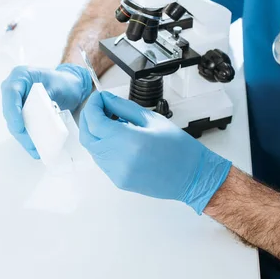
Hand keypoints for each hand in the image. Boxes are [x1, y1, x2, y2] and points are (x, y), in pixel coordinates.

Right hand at [1, 64, 91, 158]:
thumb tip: (42, 119)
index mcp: (21, 76)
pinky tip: (35, 148)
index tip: (19, 127)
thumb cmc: (64, 82)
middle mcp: (14, 88)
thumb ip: (47, 100)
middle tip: (31, 144)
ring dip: (23, 137)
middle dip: (19, 129)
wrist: (70, 85)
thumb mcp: (58, 87)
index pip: (11, 93)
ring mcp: (16, 102)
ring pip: (14, 122)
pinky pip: (21, 126)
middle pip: (10, 111)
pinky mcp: (21, 113)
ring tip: (35, 150)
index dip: (13, 111)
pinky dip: (28, 137)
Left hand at [79, 91, 230, 213]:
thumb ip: (123, 107)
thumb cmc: (179, 148)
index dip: (93, 106)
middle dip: (89, 118)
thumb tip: (105, 99)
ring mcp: (117, 173)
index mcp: (129, 140)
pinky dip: (103, 146)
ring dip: (95, 133)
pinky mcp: (118, 181)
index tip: (99, 98)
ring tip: (113, 123)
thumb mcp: (152, 119)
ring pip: (92, 149)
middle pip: (87, 135)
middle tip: (100, 107)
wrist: (192, 176)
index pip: (94, 120)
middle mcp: (119, 159)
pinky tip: (118, 139)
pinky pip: (101, 160)